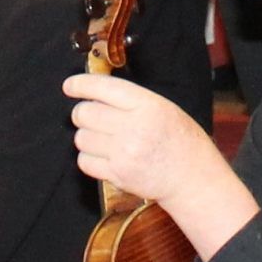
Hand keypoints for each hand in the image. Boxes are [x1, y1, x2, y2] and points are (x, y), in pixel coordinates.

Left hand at [64, 72, 258, 256]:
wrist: (191, 176)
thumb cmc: (179, 139)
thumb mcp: (163, 107)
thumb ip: (131, 100)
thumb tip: (95, 93)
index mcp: (147, 105)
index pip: (103, 88)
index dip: (81, 85)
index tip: (70, 85)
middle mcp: (133, 127)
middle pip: (85, 113)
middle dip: (83, 113)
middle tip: (90, 116)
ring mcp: (123, 153)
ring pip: (81, 138)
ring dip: (86, 136)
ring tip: (102, 139)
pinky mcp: (117, 174)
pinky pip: (85, 161)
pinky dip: (88, 157)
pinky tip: (102, 155)